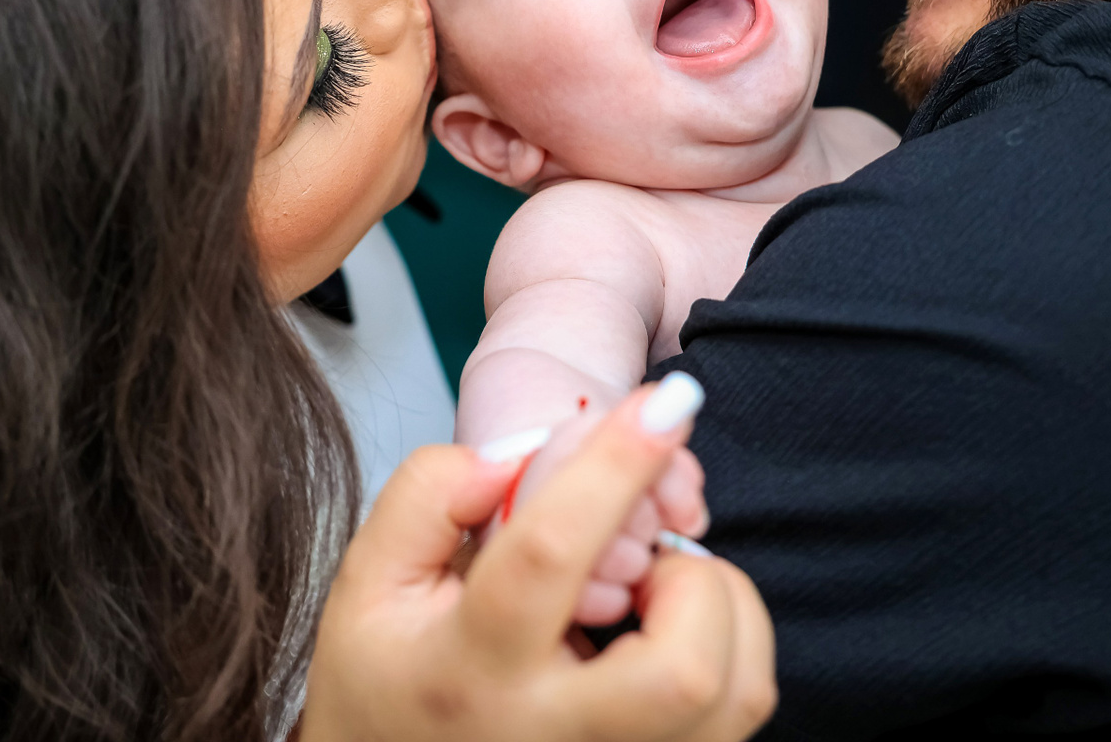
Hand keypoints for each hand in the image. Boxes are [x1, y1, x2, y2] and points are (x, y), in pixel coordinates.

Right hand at [299, 375, 776, 741]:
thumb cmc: (389, 680)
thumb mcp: (370, 580)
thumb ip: (429, 495)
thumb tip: (516, 457)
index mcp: (471, 669)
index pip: (551, 554)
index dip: (614, 466)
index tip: (662, 402)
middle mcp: (551, 734)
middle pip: (683, 667)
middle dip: (691, 577)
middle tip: (650, 551)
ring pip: (731, 694)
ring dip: (720, 609)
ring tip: (657, 588)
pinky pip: (739, 714)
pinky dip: (735, 647)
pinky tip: (673, 627)